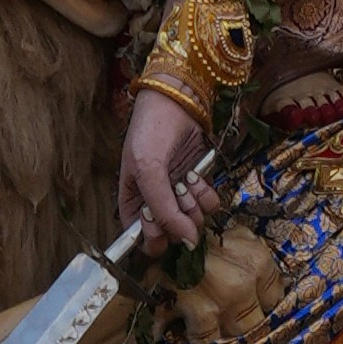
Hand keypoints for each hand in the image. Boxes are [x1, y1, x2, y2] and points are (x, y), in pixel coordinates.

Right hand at [123, 89, 217, 247]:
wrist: (176, 101)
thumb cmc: (150, 132)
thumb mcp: (147, 171)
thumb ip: (163, 210)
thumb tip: (188, 242)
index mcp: (134, 204)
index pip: (144, 240)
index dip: (155, 238)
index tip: (158, 222)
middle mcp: (156, 203)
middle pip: (172, 235)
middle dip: (179, 219)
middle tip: (177, 193)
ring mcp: (179, 194)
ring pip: (193, 222)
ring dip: (194, 204)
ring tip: (187, 181)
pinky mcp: (198, 184)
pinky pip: (209, 205)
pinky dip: (206, 193)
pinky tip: (197, 175)